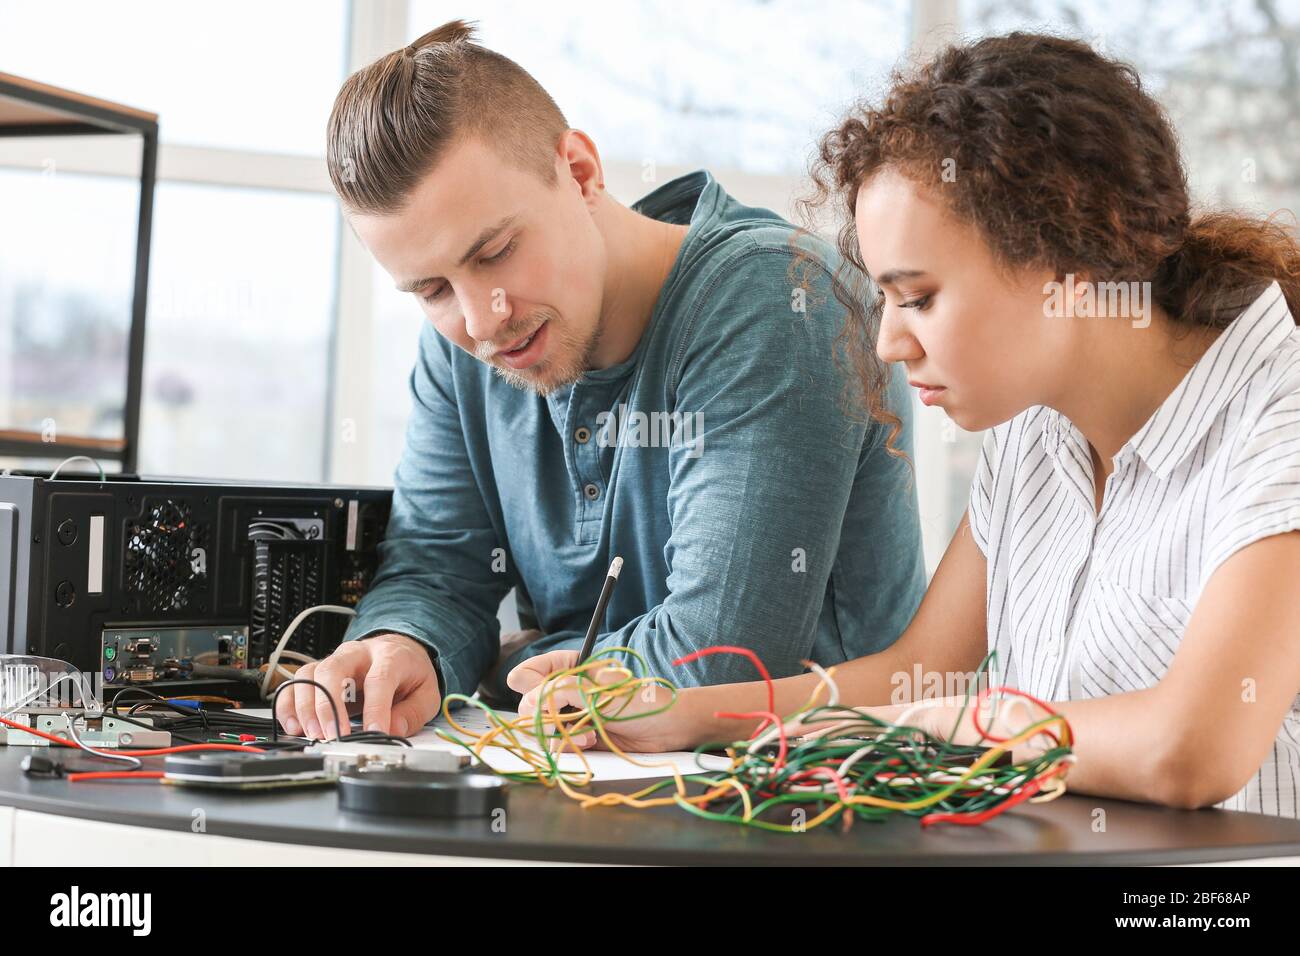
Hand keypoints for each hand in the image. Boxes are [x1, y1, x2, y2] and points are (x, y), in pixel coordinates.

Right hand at [274, 633, 440, 739]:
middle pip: (333, 670)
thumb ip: (413, 713)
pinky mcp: (319, 672)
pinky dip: (289, 706)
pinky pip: (295, 684)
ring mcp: (335, 661)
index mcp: (389, 656)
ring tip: (314, 735)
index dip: (375, 708)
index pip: (379, 679)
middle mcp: (357, 654)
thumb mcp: (427, 693)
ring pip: (309, 676)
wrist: (399, 650)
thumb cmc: (410, 673)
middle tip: (333, 735)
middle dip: (329, 706)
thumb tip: (392, 730)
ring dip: (306, 708)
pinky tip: (295, 727)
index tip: (374, 732)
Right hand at [506, 649, 703, 753]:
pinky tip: (591, 741)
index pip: (529, 672)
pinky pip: (557, 744)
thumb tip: (527, 701)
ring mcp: (571, 715)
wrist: (667, 729)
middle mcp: (566, 690)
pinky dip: (570, 745)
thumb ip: (559, 692)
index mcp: (569, 668)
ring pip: (541, 727)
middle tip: (562, 719)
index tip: (541, 694)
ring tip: (587, 732)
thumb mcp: (596, 693)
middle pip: (529, 704)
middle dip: (544, 715)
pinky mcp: (578, 737)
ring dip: (560, 733)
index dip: (529, 685)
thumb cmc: (638, 702)